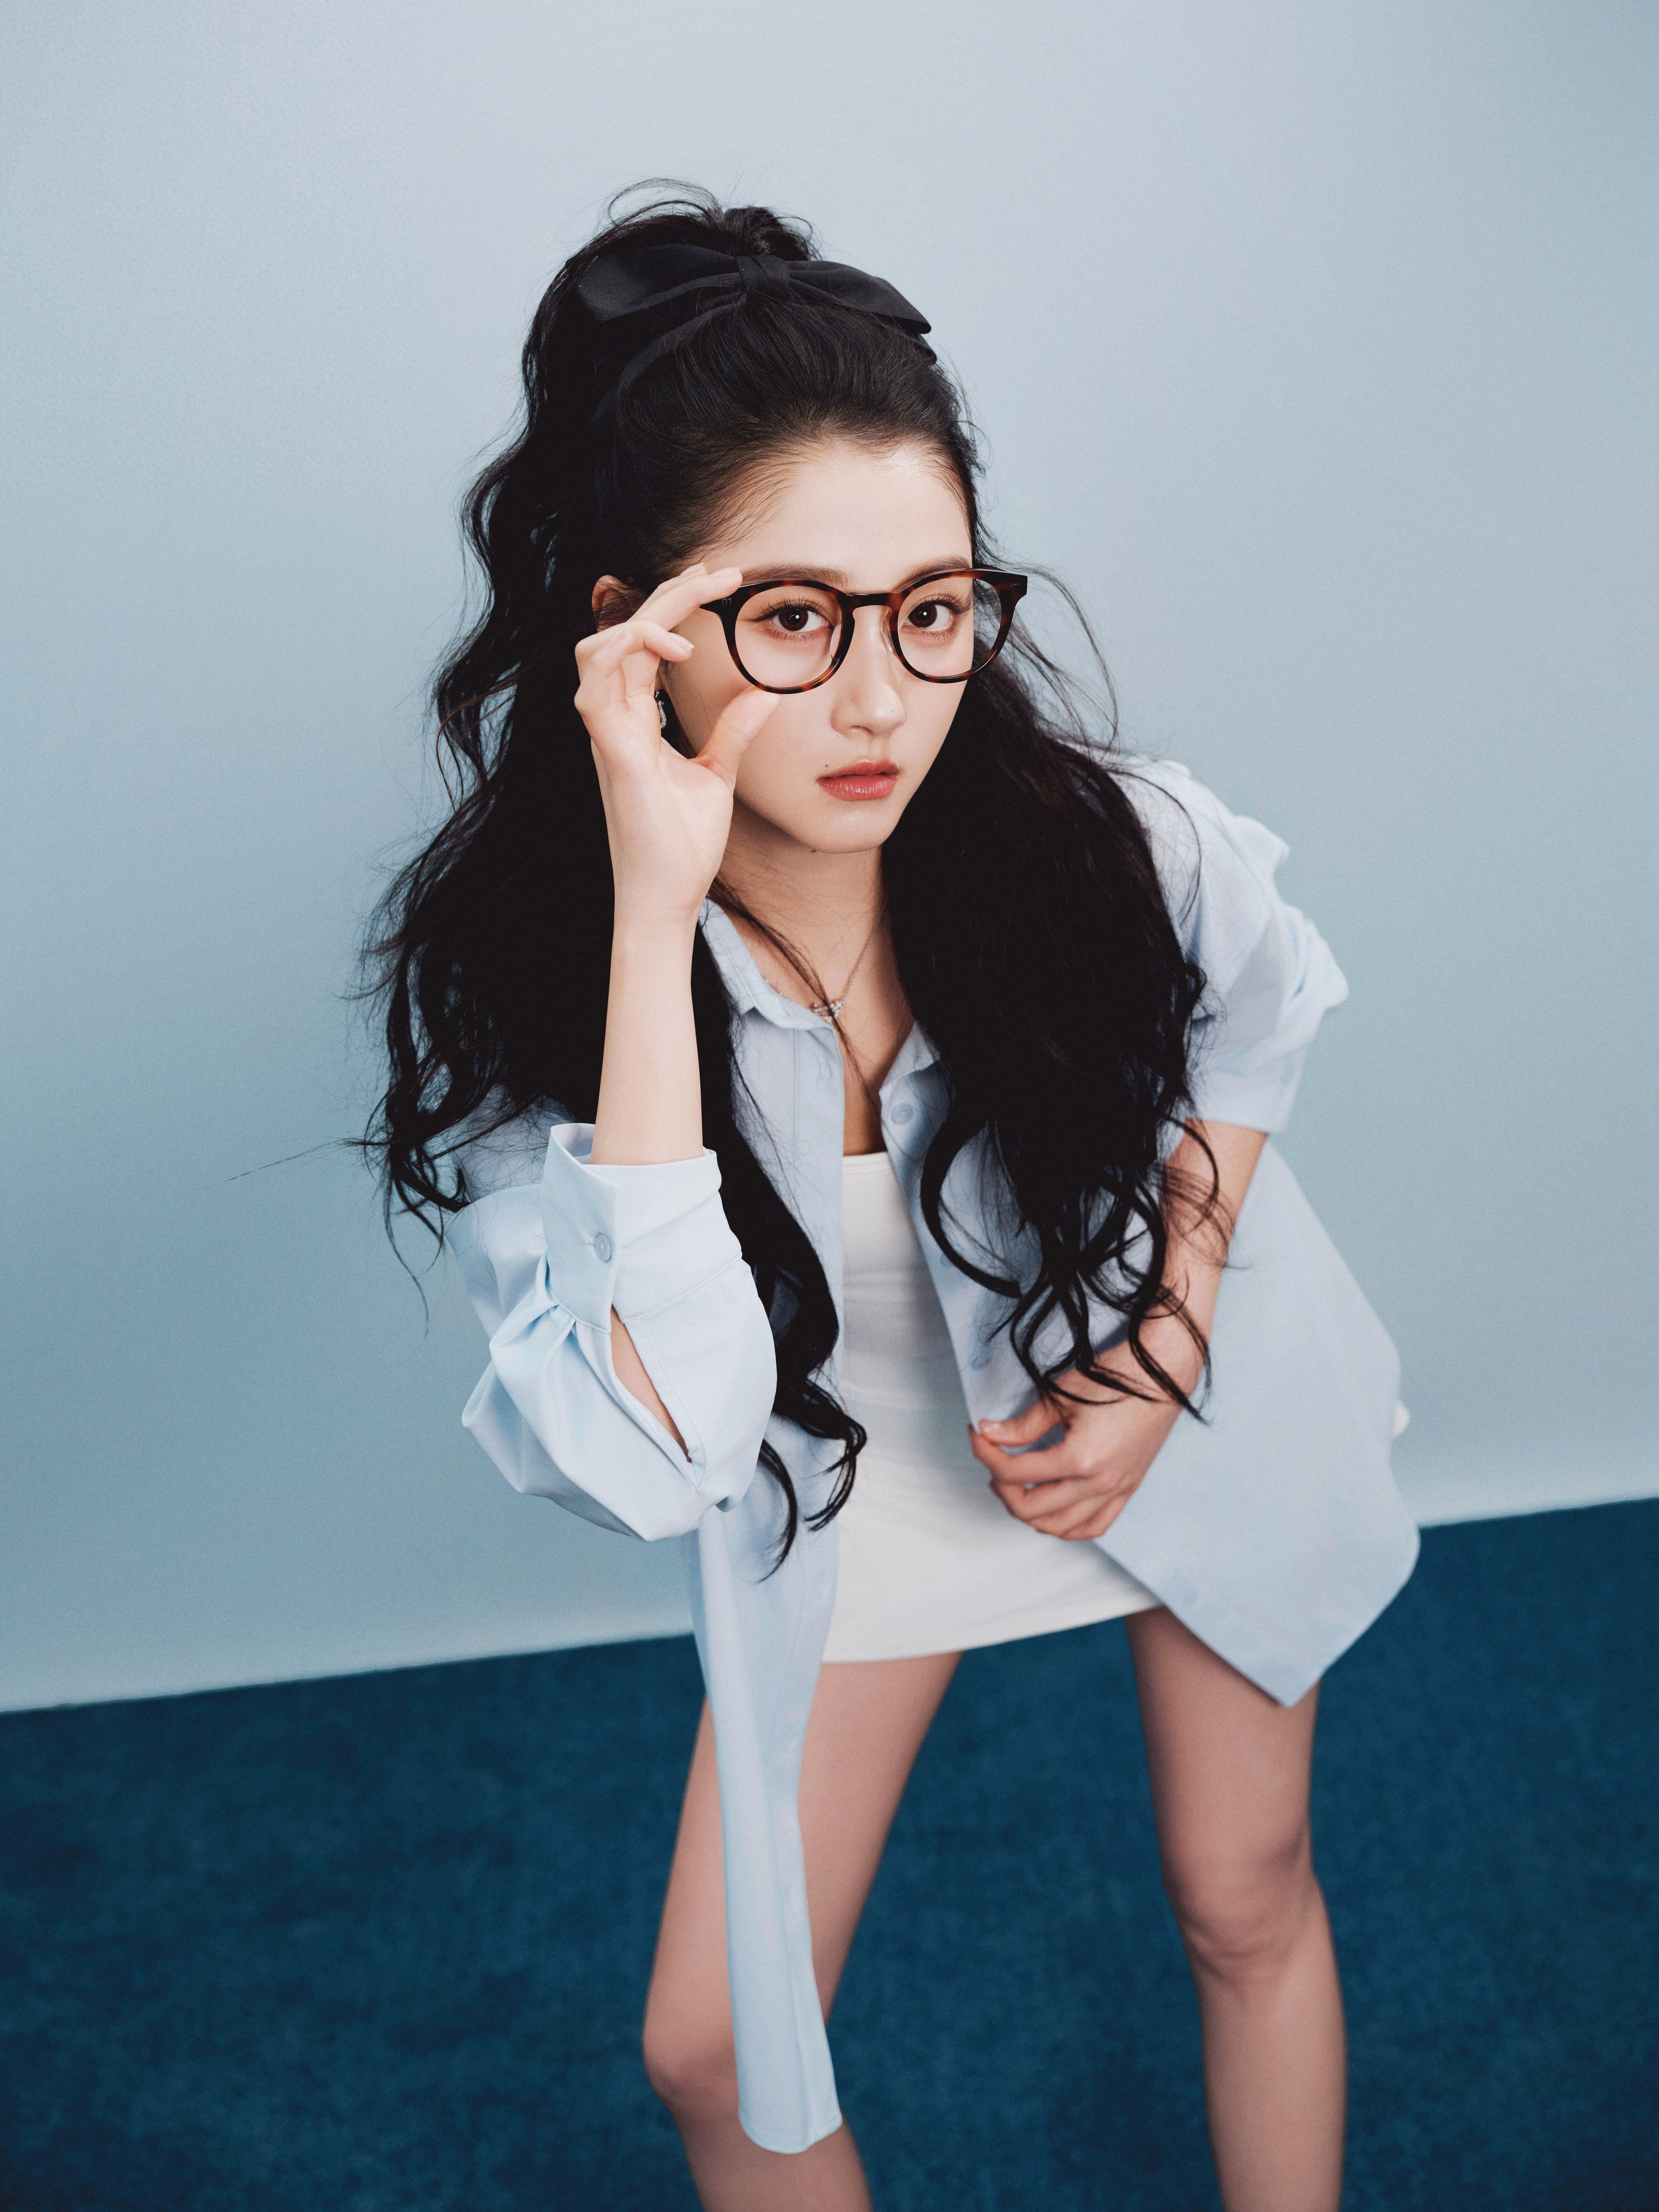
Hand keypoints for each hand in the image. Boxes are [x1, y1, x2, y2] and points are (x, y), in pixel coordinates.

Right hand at [574, 564, 780, 934]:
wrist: (669, 896)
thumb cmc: (685, 845)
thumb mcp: (719, 773)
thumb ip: (734, 731)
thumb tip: (763, 695)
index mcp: (635, 722)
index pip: (643, 645)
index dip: (672, 606)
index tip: (718, 581)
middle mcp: (614, 721)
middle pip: (623, 632)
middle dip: (667, 593)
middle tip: (717, 570)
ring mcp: (607, 736)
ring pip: (597, 646)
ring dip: (642, 615)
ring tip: (690, 606)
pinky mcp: (611, 752)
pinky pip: (596, 684)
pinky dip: (626, 650)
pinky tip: (673, 647)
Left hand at [967, 1342, 1195, 1541]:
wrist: (1164, 1374)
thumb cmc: (1115, 1377)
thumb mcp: (1061, 1394)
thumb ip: (1023, 1423)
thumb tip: (988, 1433)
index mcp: (1081, 1459)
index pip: (1015, 1472)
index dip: (985, 1454)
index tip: (976, 1434)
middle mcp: (1100, 1483)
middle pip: (1032, 1508)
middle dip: (1002, 1487)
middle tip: (993, 1462)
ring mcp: (1117, 1490)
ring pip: (1061, 1526)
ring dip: (1030, 1512)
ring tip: (1014, 1487)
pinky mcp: (1128, 1489)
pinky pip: (1094, 1526)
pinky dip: (1067, 1526)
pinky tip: (1052, 1510)